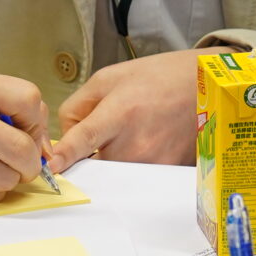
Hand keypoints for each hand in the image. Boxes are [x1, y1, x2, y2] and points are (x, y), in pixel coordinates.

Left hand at [49, 48, 217, 168]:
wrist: (204, 86)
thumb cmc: (157, 78)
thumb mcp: (109, 78)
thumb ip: (78, 107)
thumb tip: (64, 137)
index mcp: (119, 113)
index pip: (84, 140)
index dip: (65, 156)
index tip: (50, 168)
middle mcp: (136, 143)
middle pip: (94, 166)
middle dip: (88, 156)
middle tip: (101, 136)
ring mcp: (152, 162)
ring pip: (112, 175)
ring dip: (109, 161)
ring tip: (128, 134)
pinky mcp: (164, 173)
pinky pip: (134, 177)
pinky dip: (130, 164)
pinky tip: (144, 140)